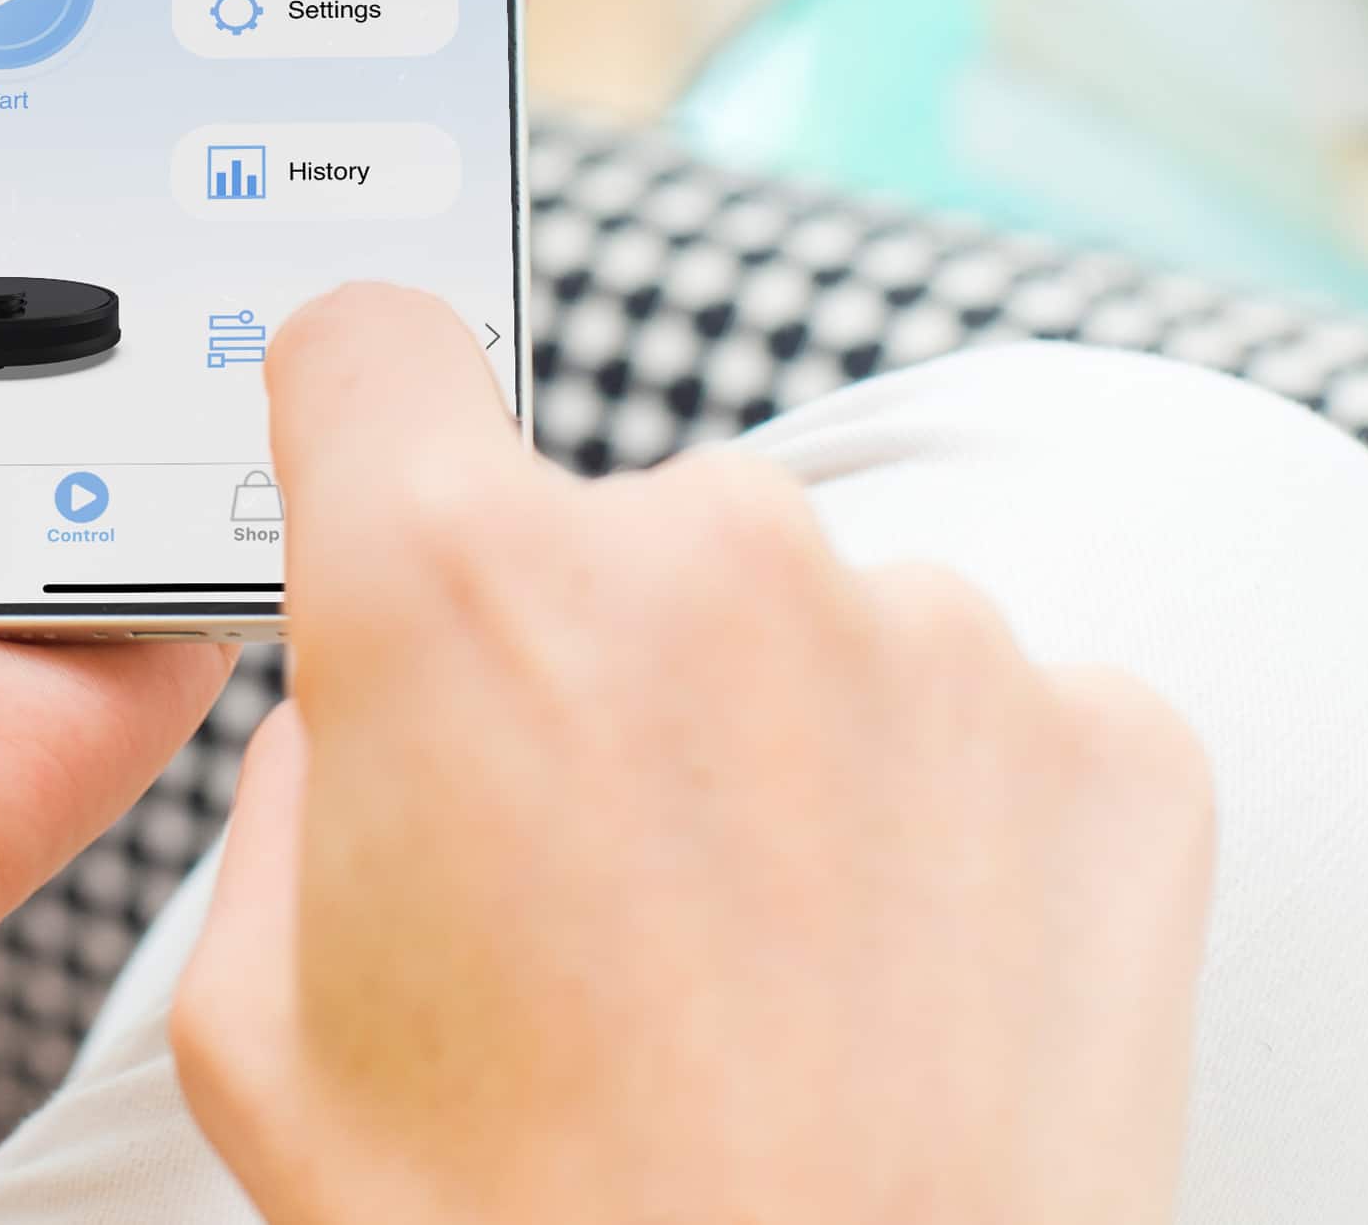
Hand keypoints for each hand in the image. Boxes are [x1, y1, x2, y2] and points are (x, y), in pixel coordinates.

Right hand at [173, 286, 1216, 1224]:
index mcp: (456, 591)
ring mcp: (928, 635)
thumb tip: (355, 717)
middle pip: (603, 520)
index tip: (383, 476)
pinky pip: (974, 704)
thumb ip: (281, 787)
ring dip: (770, 732)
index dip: (357, 415)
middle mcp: (702, 554)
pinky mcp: (1107, 739)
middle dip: (583, 652)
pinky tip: (896, 974)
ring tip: (760, 956)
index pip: (372, 340)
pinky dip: (936, 807)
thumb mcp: (260, 1026)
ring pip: (794, 613)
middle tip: (593, 872)